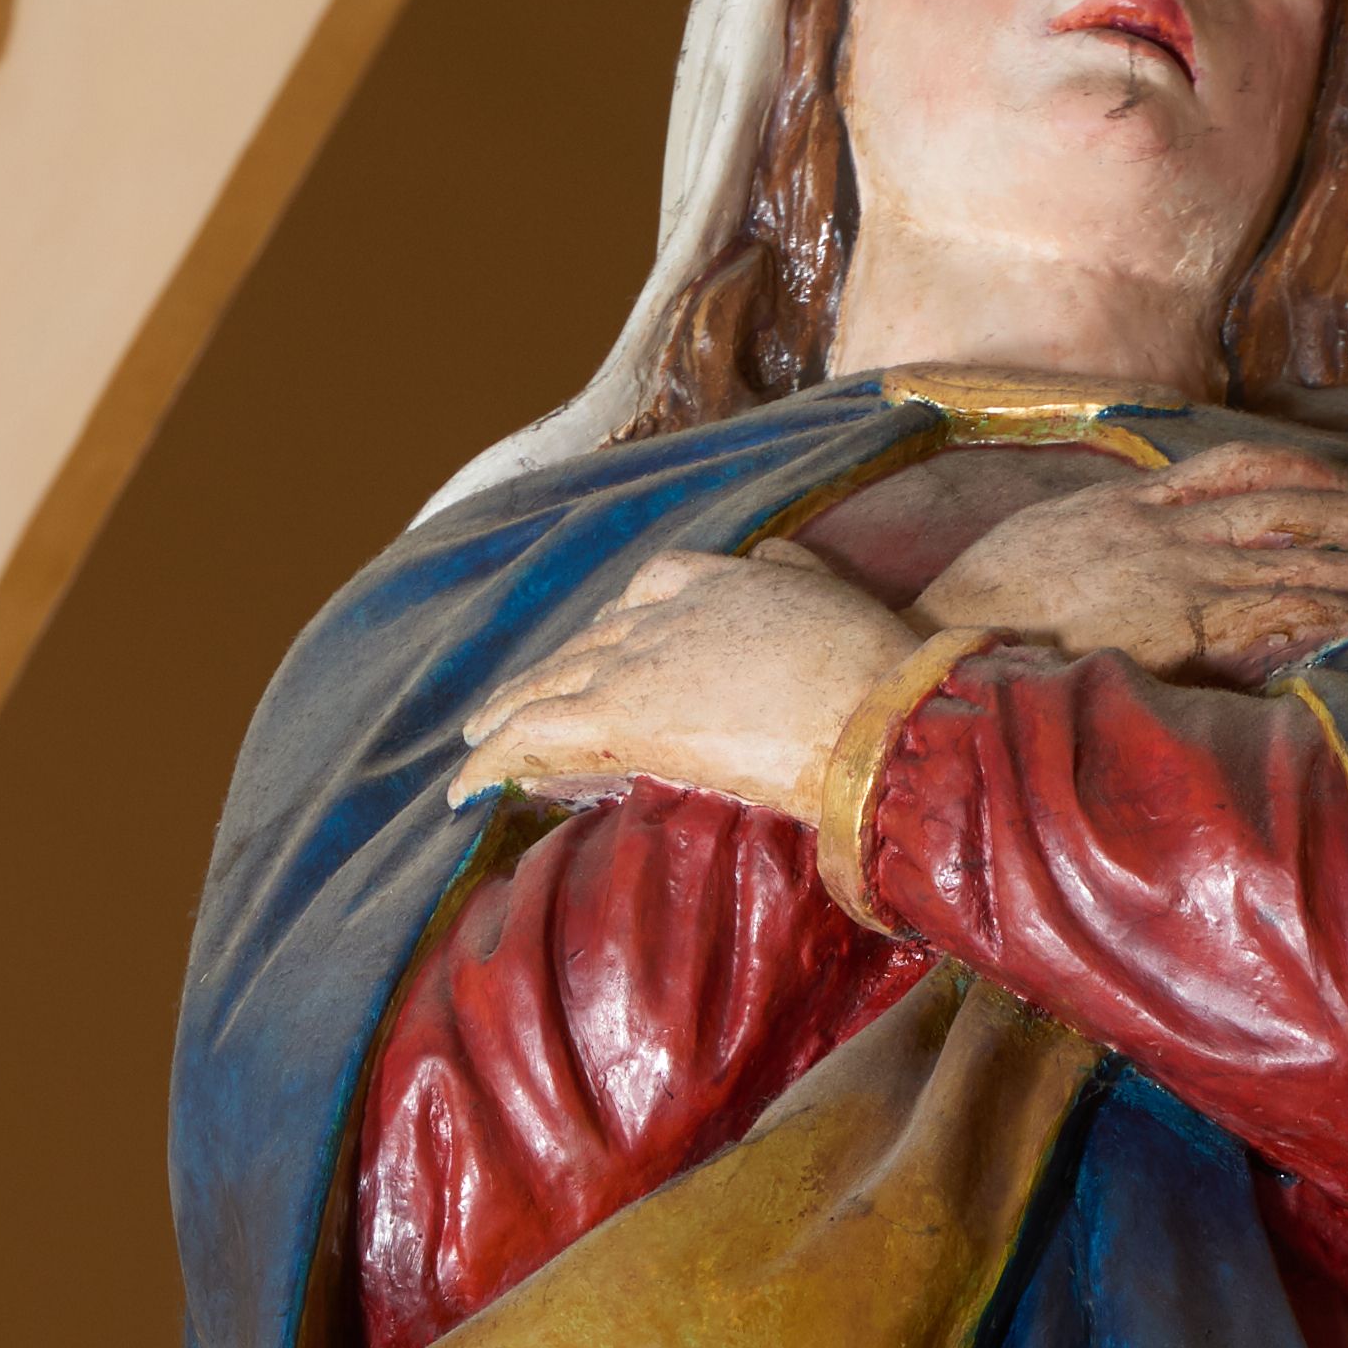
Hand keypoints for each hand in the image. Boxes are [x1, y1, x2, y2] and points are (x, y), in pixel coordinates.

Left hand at [452, 542, 903, 823]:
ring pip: (551, 686)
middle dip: (548, 676)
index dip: (613, 629)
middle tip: (509, 705)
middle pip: (588, 643)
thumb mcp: (836, 596)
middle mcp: (667, 611)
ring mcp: (639, 660)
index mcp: (720, 577)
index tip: (596, 653)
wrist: (882, 708)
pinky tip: (464, 786)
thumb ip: (795, 575)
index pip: (644, 593)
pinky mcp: (624, 716)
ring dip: (507, 715)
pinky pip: (535, 736)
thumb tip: (774, 561)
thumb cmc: (882, 668)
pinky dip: (492, 760)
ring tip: (474, 741)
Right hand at [916, 441, 1347, 680]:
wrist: (932, 643)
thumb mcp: (1034, 550)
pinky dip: (1326, 615)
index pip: (1228, 472)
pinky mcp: (1175, 631)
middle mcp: (1158, 531)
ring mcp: (1170, 578)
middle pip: (1280, 508)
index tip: (1344, 485)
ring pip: (1290, 560)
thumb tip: (1124, 569)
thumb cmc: (970, 617)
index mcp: (1125, 507)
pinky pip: (1271, 617)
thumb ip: (1090, 545)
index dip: (1297, 477)